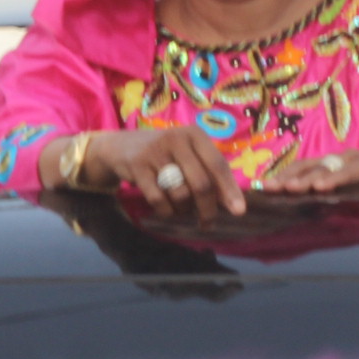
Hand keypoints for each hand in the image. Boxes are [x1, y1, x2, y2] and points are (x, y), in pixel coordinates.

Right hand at [71, 127, 246, 220]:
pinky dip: (166, 211)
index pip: (218, 165)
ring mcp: (155, 152)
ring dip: (184, 210)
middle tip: (207, 223)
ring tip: (181, 209)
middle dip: (207, 209)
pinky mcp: (137, 166)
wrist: (120, 146)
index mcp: (194, 135)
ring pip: (180, 194)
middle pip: (201, 184)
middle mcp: (176, 139)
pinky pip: (159, 199)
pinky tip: (166, 210)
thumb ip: (209, 173)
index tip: (239, 212)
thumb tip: (235, 205)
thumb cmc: (163, 154)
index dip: (229, 190)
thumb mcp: (187, 155)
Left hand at [263, 149, 358, 195]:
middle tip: (270, 188)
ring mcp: (355, 159)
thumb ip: (326, 199)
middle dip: (288, 177)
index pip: (303, 169)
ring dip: (307, 178)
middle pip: (309, 165)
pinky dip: (335, 178)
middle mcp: (340, 158)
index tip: (265, 188)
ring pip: (326, 167)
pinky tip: (322, 187)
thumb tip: (297, 210)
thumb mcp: (346, 198)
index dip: (284, 177)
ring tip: (290, 189)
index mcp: (332, 166)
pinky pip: (350, 171)